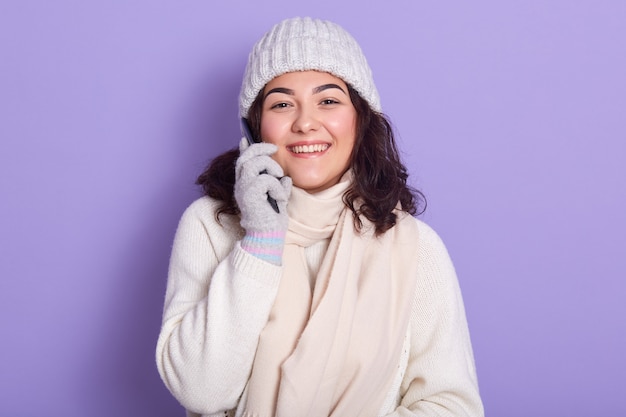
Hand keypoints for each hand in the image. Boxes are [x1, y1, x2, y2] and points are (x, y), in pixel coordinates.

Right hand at [235, 138, 291, 263]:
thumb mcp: (277, 198)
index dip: (244, 148)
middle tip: (274, 148)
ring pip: (255, 163)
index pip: (242, 161)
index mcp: (246, 185)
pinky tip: (280, 197)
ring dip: (271, 167)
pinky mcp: (250, 196)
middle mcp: (241, 185)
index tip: (246, 138)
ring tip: (280, 179)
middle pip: (246, 156)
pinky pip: (265, 180)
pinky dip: (277, 186)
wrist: (267, 238)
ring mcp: (244, 190)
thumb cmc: (272, 221)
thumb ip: (278, 185)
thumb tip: (285, 177)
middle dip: (260, 148)